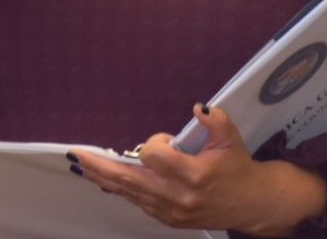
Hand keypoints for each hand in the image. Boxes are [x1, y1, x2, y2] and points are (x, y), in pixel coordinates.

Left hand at [72, 105, 326, 236]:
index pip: (155, 156)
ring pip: (129, 193)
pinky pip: (137, 201)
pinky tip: (105, 179)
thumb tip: (199, 107)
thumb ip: (216, 121)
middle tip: (77, 155)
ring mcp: (170, 211)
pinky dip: (120, 189)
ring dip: (104, 178)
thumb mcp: (231, 139)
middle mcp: (178, 196)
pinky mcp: (166, 218)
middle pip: (131, 179)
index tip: (169, 139)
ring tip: (82, 166)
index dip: (155, 143)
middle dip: (101, 166)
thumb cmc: (237, 167)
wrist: (249, 203)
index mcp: (194, 175)